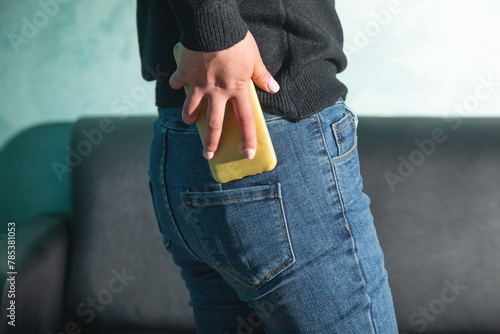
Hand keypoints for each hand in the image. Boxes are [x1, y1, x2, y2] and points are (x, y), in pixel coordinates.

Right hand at [169, 31, 279, 159]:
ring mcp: (199, 85)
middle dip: (211, 143)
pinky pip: (177, 82)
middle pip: (215, 125)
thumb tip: (274, 88)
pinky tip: (176, 83)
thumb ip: (262, 75)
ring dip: (190, 118)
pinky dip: (176, 83)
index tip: (248, 155)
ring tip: (190, 122)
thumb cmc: (236, 40)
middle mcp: (217, 92)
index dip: (248, 139)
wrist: (212, 25)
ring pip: (191, 109)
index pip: (245, 121)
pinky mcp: (184, 73)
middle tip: (208, 155)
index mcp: (237, 90)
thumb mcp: (254, 57)